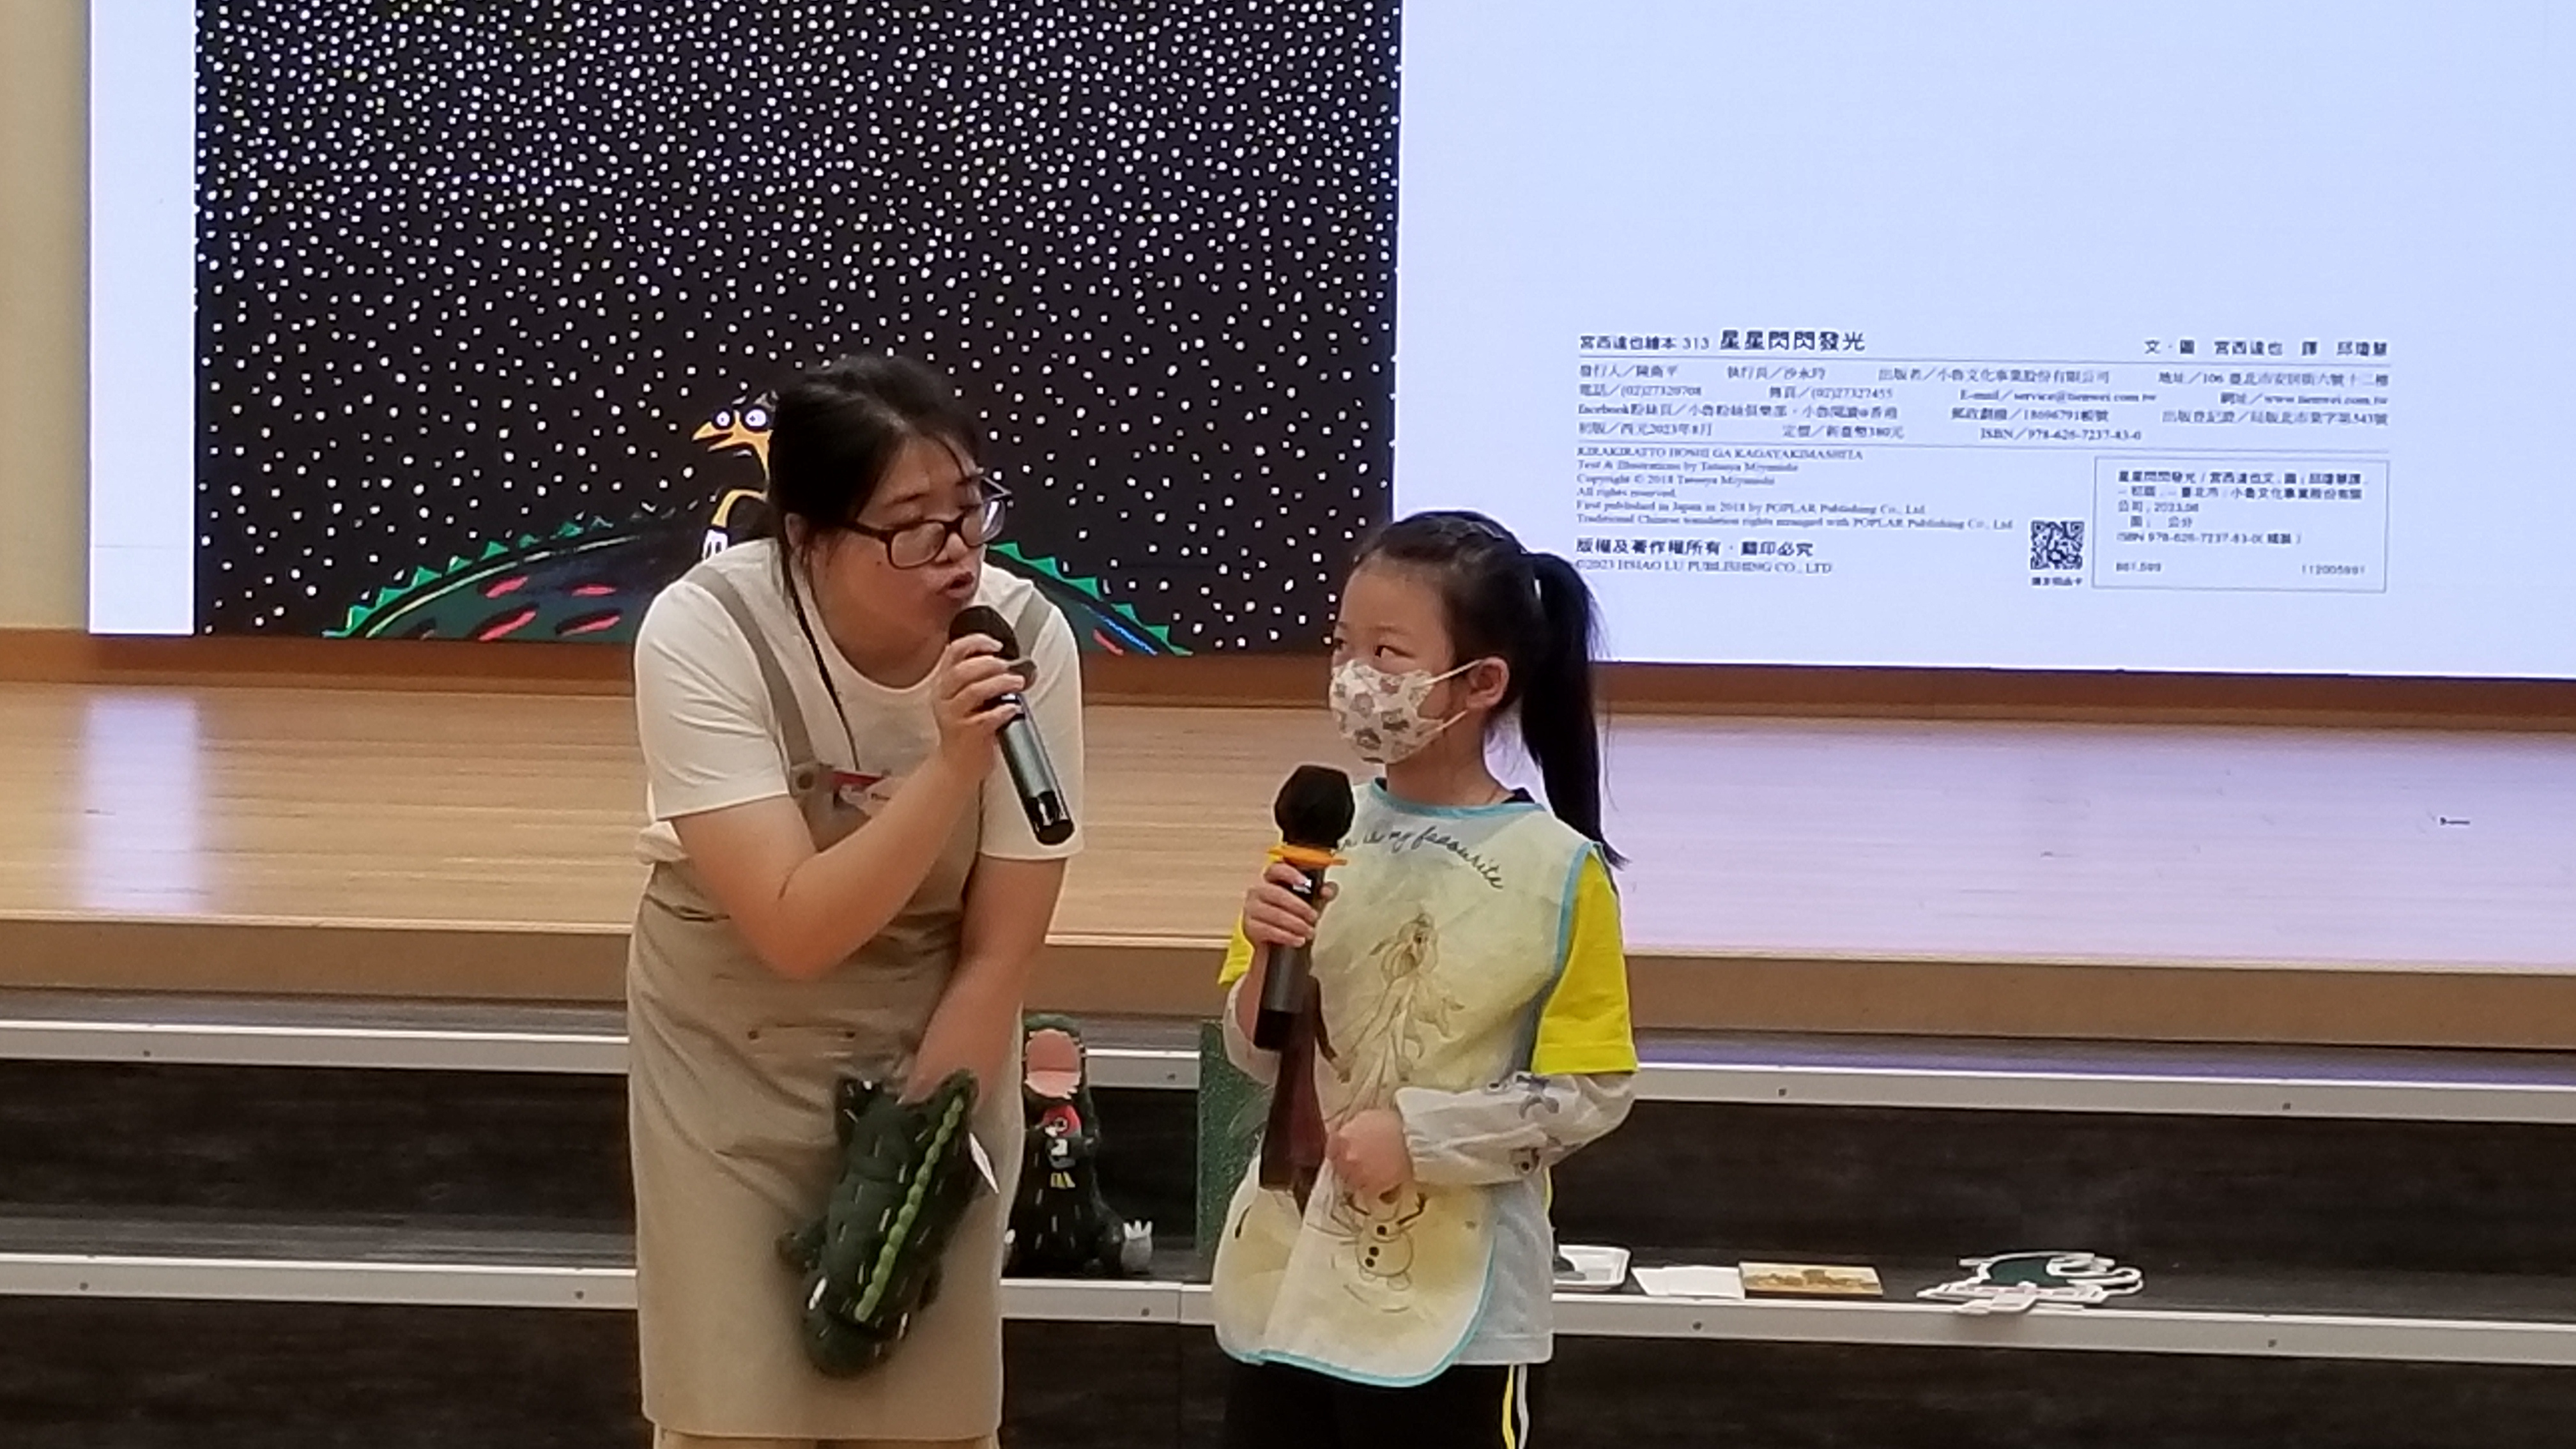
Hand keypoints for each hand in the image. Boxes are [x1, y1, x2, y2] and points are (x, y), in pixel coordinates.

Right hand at [931, 634, 1020, 774]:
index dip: (975, 642)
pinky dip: (1003, 710)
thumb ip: (982, 678)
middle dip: (989, 663)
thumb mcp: (967, 699)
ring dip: (999, 683)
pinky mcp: (966, 734)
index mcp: (944, 683)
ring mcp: (953, 716)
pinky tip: (1013, 708)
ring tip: (1017, 683)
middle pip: (962, 670)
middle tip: (1008, 666)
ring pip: (974, 691)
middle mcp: (944, 697)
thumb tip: (1013, 664)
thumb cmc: (968, 728)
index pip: (953, 652)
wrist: (957, 765)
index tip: (996, 644)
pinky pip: (986, 718)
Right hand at [1242, 860, 1336, 950]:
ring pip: (1274, 914)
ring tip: (1309, 932)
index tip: (1305, 882)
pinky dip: (1286, 936)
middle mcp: (1258, 890)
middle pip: (1277, 893)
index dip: (1290, 873)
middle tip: (1314, 916)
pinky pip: (1268, 930)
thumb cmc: (1294, 914)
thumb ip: (1324, 892)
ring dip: (1295, 924)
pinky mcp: (1250, 927)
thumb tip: (1327, 890)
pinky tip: (1298, 940)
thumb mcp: (1312, 901)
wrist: (1278, 941)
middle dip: (1299, 906)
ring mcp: (1251, 908)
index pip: (1276, 869)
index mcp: (1272, 879)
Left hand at [1328, 1108, 1412, 1197]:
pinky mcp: (1371, 1189)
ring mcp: (1357, 1175)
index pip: (1331, 1151)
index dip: (1340, 1153)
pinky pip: (1367, 1195)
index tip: (1346, 1155)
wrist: (1413, 1139)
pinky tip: (1383, 1189)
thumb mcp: (1367, 1118)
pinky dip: (1374, 1193)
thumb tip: (1348, 1136)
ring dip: (1361, 1181)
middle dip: (1349, 1168)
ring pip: (1352, 1184)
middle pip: (1340, 1168)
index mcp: (1341, 1138)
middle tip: (1363, 1166)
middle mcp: (1345, 1158)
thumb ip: (1352, 1129)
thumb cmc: (1394, 1124)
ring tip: (1375, 1177)